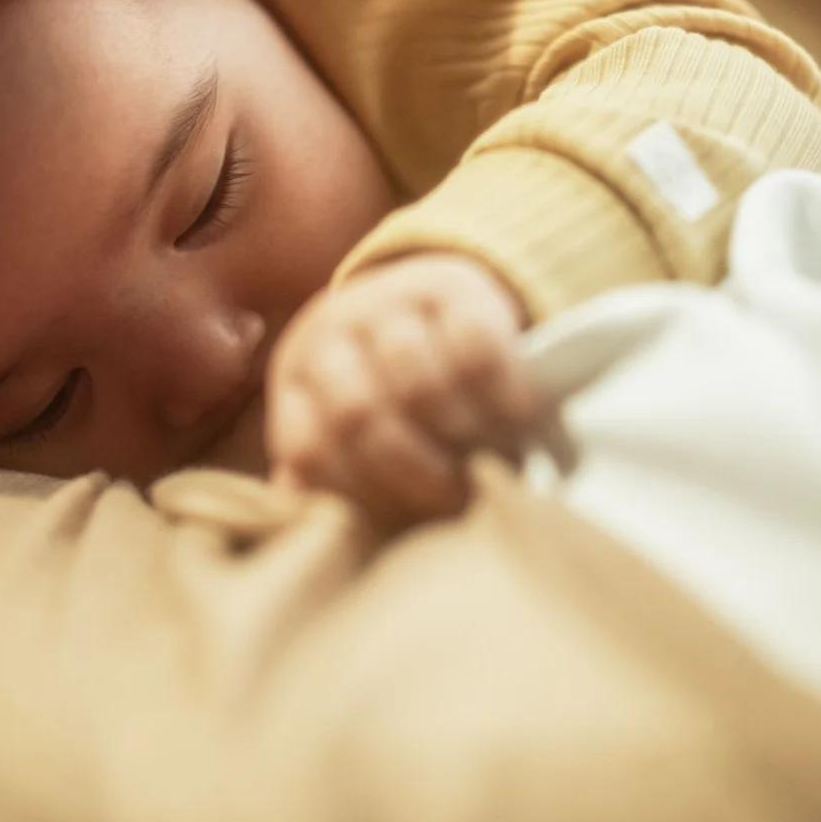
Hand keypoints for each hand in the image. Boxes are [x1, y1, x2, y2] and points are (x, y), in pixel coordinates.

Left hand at [265, 253, 545, 527]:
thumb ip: (335, 478)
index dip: (360, 495)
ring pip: (418, 385)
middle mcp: (329, 331)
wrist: (435, 299)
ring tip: (493, 465)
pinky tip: (523, 421)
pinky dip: (504, 394)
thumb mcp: (353, 429)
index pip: (310, 450)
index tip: (405, 524)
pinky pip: (476, 348)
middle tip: (458, 501)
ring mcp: (386, 300)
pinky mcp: (451, 284)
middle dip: (415, 474)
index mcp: (297, 378)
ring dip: (463, 437)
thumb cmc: (395, 391)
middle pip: (359, 417)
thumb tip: (317, 537)